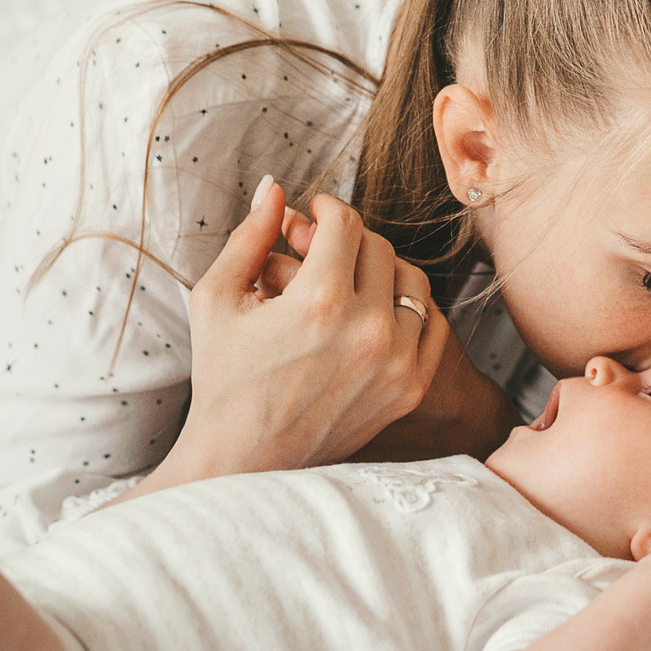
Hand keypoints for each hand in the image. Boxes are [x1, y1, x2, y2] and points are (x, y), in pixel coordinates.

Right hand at [172, 181, 450, 477]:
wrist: (242, 462)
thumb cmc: (223, 380)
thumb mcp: (217, 300)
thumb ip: (250, 237)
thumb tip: (274, 188)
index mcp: (319, 301)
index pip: (346, 224)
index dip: (328, 209)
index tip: (315, 215)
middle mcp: (367, 329)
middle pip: (380, 248)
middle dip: (350, 239)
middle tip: (325, 248)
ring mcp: (396, 361)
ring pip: (414, 282)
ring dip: (384, 269)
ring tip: (352, 277)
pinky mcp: (409, 389)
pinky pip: (433, 325)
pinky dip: (411, 310)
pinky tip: (378, 311)